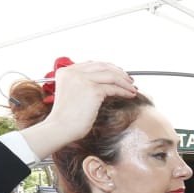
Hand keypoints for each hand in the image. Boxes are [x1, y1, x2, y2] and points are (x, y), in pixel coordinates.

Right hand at [22, 61, 138, 158]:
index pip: (92, 64)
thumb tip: (102, 82)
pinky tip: (130, 95)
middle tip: (130, 81)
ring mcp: (83, 80)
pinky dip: (124, 91)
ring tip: (133, 88)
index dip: (108, 68)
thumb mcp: (71, 94)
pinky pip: (114, 88)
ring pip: (111, 75)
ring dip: (125, 82)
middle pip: (103, 66)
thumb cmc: (66, 117)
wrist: (60, 128)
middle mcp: (73, 72)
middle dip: (119, 73)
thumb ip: (81, 84)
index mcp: (66, 72)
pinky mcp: (92, 90)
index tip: (119, 74)